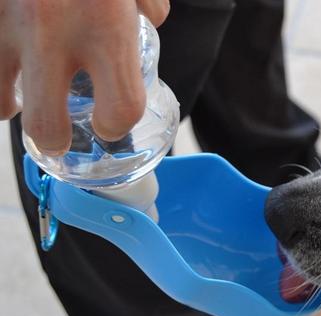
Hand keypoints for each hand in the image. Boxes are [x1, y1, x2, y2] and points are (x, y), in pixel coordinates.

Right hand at [0, 0, 169, 154]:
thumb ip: (147, 5)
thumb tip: (150, 17)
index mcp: (105, 28)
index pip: (120, 109)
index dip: (118, 126)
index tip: (112, 125)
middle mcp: (52, 34)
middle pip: (46, 124)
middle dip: (55, 141)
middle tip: (60, 139)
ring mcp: (11, 25)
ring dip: (11, 107)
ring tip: (21, 103)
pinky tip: (8, 67)